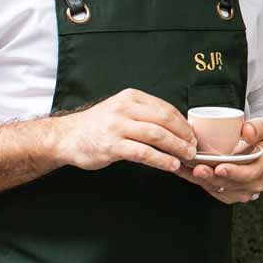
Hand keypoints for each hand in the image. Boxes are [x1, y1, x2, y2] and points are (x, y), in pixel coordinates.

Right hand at [52, 89, 194, 172]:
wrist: (68, 136)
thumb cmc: (98, 126)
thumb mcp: (121, 110)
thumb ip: (144, 114)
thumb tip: (176, 126)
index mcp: (131, 97)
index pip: (165, 108)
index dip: (183, 123)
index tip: (192, 135)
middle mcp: (125, 108)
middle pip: (164, 120)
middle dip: (184, 135)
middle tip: (194, 148)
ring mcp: (117, 126)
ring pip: (157, 135)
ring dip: (176, 147)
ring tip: (187, 156)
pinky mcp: (112, 146)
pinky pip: (143, 152)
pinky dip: (161, 159)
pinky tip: (170, 165)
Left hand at [182, 117, 262, 204]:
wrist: (256, 153)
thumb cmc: (258, 140)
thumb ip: (256, 128)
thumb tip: (247, 131)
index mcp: (261, 169)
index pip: (247, 174)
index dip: (233, 172)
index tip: (220, 167)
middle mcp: (250, 184)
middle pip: (227, 183)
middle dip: (211, 177)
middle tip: (198, 169)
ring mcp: (237, 192)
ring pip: (215, 187)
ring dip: (199, 179)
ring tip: (186, 167)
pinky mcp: (224, 194)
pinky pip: (207, 188)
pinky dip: (194, 179)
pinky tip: (183, 170)